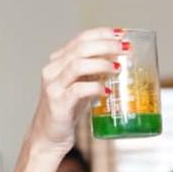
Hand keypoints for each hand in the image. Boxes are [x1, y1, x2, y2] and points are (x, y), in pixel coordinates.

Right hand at [12, 27, 123, 171]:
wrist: (48, 138)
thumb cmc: (66, 112)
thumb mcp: (79, 87)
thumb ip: (92, 74)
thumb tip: (119, 62)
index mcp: (58, 62)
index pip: (80, 39)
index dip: (102, 34)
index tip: (121, 34)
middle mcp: (53, 71)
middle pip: (80, 48)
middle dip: (106, 45)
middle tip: (124, 48)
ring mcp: (53, 86)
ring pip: (78, 65)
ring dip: (101, 63)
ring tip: (118, 67)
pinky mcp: (58, 103)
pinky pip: (78, 90)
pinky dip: (95, 88)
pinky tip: (107, 91)